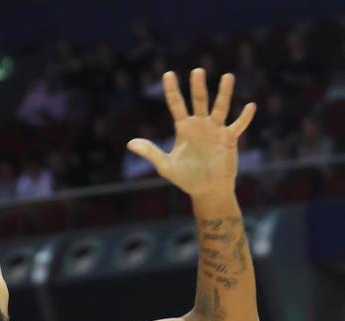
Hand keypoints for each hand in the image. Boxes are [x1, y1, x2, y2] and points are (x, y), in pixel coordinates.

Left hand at [127, 68, 255, 198]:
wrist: (206, 190)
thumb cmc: (186, 178)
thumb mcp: (165, 165)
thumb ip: (150, 152)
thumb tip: (129, 143)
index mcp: (184, 128)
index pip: (176, 104)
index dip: (172, 90)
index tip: (168, 74)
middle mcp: (200, 125)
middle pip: (199, 101)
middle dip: (198, 86)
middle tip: (197, 71)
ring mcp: (215, 130)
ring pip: (220, 107)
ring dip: (224, 93)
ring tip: (227, 76)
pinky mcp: (229, 139)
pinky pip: (238, 125)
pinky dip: (244, 117)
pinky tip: (250, 106)